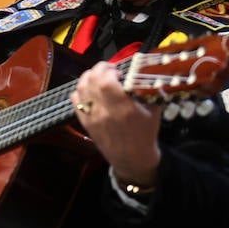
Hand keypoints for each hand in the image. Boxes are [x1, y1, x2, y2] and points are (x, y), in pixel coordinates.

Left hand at [71, 61, 161, 187]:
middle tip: (108, 70)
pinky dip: (80, 90)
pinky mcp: (84, 120)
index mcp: (122, 107)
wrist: (131, 158)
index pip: (106, 80)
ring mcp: (91, 115)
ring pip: (80, 87)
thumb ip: (148, 91)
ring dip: (89, 77)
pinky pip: (75, 99)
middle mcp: (103, 110)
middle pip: (91, 80)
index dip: (109, 69)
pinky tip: (90, 90)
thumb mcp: (153, 111)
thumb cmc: (145, 133)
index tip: (117, 70)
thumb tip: (143, 73)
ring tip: (99, 77)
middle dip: (99, 69)